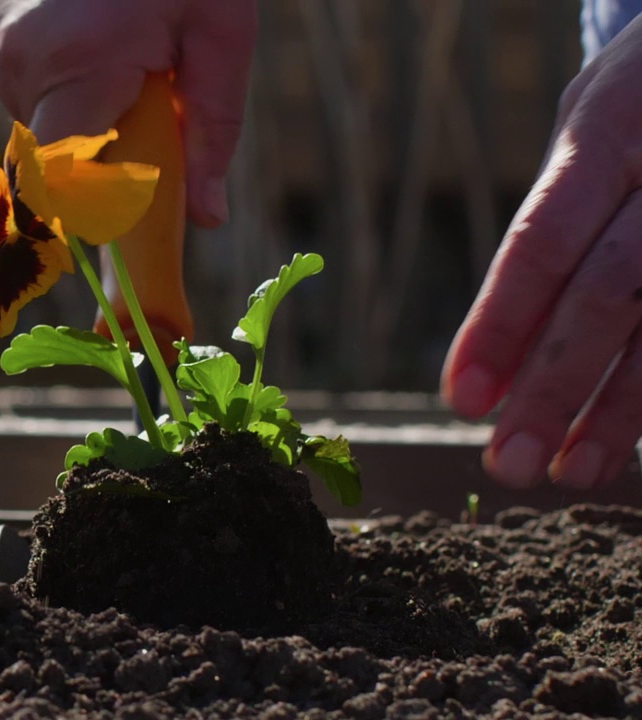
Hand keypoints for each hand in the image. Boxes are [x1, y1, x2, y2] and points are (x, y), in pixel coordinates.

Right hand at [0, 0, 255, 226]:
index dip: (83, 214)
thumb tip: (207, 218)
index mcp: (80, 60)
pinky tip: (76, 32)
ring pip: (32, 118)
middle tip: (138, 98)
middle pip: (51, 154)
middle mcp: (14, 54)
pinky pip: (14, 81)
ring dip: (74, 107)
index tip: (107, 231)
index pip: (58, 184)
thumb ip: (213, 129)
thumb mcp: (221, 31)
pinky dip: (49, 75)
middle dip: (95, 148)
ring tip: (110, 50)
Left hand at [441, 15, 641, 489]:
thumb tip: (496, 350)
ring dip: (621, 411)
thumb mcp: (591, 132)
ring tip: (573, 471)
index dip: (500, 324)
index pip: (543, 238)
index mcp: (610, 128)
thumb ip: (554, 224)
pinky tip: (628, 438)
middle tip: (508, 465)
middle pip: (609, 292)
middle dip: (553, 387)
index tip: (462, 401)